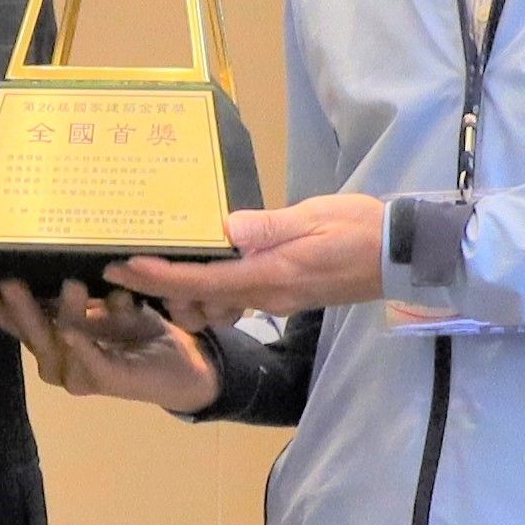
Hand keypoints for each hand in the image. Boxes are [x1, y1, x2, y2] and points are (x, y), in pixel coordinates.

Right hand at [0, 275, 220, 409]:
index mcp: (49, 334)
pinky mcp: (108, 380)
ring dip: (63, 315)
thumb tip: (58, 243)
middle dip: (19, 307)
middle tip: (12, 280)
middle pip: (28, 332)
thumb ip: (80, 281)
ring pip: (59, 344)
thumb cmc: (138, 326)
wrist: (185, 362)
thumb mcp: (106, 295)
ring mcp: (78, 372)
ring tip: (72, 285)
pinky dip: (82, 348)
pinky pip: (91, 364)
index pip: (9, 320)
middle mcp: (55, 356)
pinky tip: (73, 332)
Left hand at [111, 193, 381, 334]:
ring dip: (182, 293)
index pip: (201, 283)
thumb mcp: (314, 217)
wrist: (402, 254)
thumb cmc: (361, 229)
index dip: (157, 277)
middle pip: (199, 302)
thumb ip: (268, 226)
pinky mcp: (283, 294)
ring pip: (215, 306)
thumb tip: (225, 229)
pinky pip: (235, 297)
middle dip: (160, 291)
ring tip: (156, 264)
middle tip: (127, 265)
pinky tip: (202, 260)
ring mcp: (275, 299)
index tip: (122, 266)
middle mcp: (266, 295)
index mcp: (269, 277)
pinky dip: (209, 287)